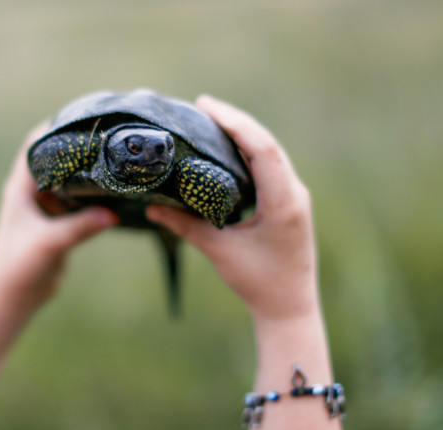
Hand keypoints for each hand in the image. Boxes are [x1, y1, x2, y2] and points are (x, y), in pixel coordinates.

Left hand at [0, 123, 118, 309]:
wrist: (13, 297)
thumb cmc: (19, 267)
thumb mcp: (50, 243)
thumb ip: (80, 227)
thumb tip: (114, 213)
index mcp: (21, 187)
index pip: (37, 143)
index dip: (57, 126)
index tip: (84, 115)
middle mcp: (33, 192)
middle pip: (57, 158)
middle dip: (79, 146)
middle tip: (109, 134)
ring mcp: (46, 207)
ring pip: (70, 179)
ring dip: (88, 171)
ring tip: (116, 158)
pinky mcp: (58, 223)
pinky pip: (78, 201)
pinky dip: (93, 194)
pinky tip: (115, 191)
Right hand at [146, 95, 317, 322]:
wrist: (289, 306)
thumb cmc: (258, 282)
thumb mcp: (219, 251)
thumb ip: (185, 226)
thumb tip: (151, 207)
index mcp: (283, 201)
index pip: (262, 149)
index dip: (234, 122)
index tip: (206, 105)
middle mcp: (294, 192)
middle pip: (267, 143)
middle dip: (235, 121)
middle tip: (202, 106)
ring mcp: (295, 196)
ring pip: (271, 152)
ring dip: (244, 133)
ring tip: (212, 119)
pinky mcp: (290, 202)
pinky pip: (271, 166)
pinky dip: (249, 151)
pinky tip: (229, 147)